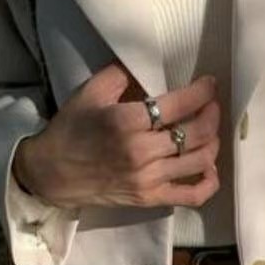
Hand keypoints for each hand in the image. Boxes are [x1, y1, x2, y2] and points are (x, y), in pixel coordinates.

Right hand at [12, 62, 221, 209]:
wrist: (50, 174)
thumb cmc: (70, 129)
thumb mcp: (89, 92)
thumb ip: (121, 74)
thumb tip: (149, 65)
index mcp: (126, 121)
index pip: (179, 105)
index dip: (202, 92)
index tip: (210, 84)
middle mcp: (141, 151)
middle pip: (196, 133)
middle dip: (212, 115)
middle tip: (212, 105)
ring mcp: (148, 179)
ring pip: (200, 161)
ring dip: (214, 143)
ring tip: (210, 131)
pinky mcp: (150, 199)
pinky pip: (192, 196)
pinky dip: (209, 183)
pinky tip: (210, 168)